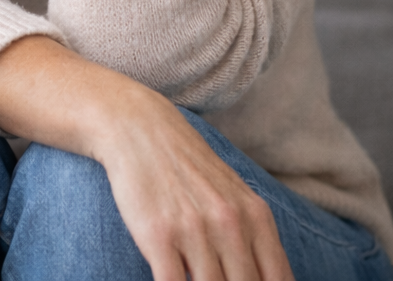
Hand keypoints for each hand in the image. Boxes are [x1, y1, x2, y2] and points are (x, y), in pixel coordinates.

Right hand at [97, 85, 293, 280]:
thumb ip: (254, 240)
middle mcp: (230, 224)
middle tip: (212, 278)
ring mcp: (195, 230)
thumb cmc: (185, 166)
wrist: (136, 127)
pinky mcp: (159, 235)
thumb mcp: (232, 196)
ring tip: (191, 276)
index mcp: (255, 216)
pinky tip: (170, 279)